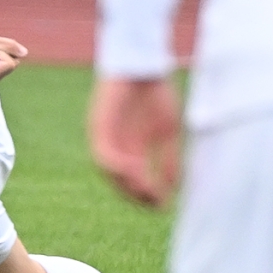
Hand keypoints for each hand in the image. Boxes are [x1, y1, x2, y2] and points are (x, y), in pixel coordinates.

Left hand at [87, 75, 182, 206]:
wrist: (143, 66)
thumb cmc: (155, 94)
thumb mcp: (167, 132)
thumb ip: (169, 159)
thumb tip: (174, 188)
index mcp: (132, 151)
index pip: (137, 184)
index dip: (149, 197)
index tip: (164, 206)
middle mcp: (117, 149)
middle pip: (122, 184)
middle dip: (138, 196)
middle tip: (155, 202)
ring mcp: (106, 139)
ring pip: (110, 174)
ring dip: (127, 185)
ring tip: (145, 189)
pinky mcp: (98, 128)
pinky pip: (102, 155)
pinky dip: (116, 166)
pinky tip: (134, 169)